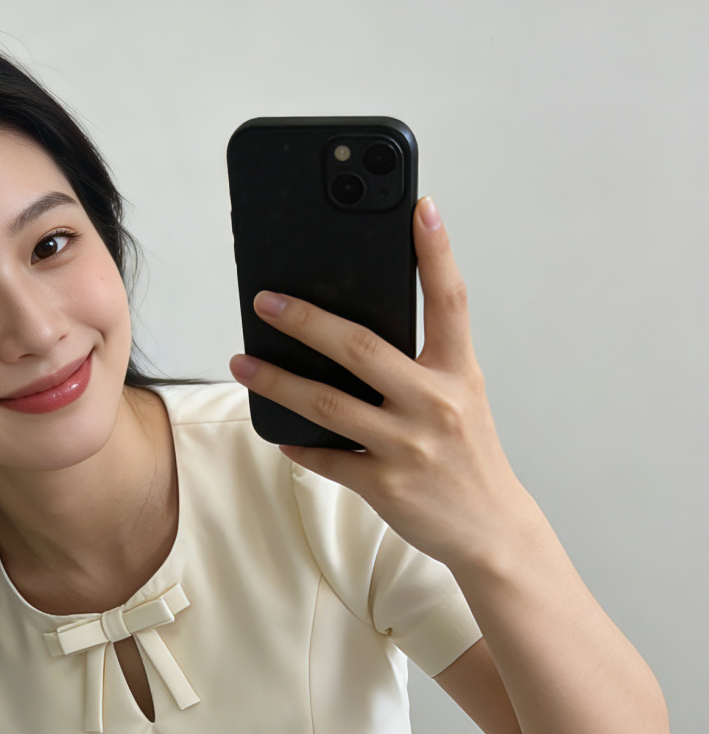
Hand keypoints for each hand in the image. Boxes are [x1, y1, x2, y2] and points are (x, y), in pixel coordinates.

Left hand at [228, 196, 536, 573]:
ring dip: (278, 382)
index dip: (436, 250)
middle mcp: (434, 403)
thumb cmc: (467, 454)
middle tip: (266, 301)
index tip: (419, 205)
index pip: (449, 299)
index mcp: (457, 372)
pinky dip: (299, 444)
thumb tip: (355, 331)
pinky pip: (328, 458)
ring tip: (243, 363)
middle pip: (360, 348)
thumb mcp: (460, 396)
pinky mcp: (385, 485)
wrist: (490, 528)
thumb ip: (422, 362)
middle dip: (306, 320)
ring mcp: (408, 445)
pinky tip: (279, 432)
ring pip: (327, 404)